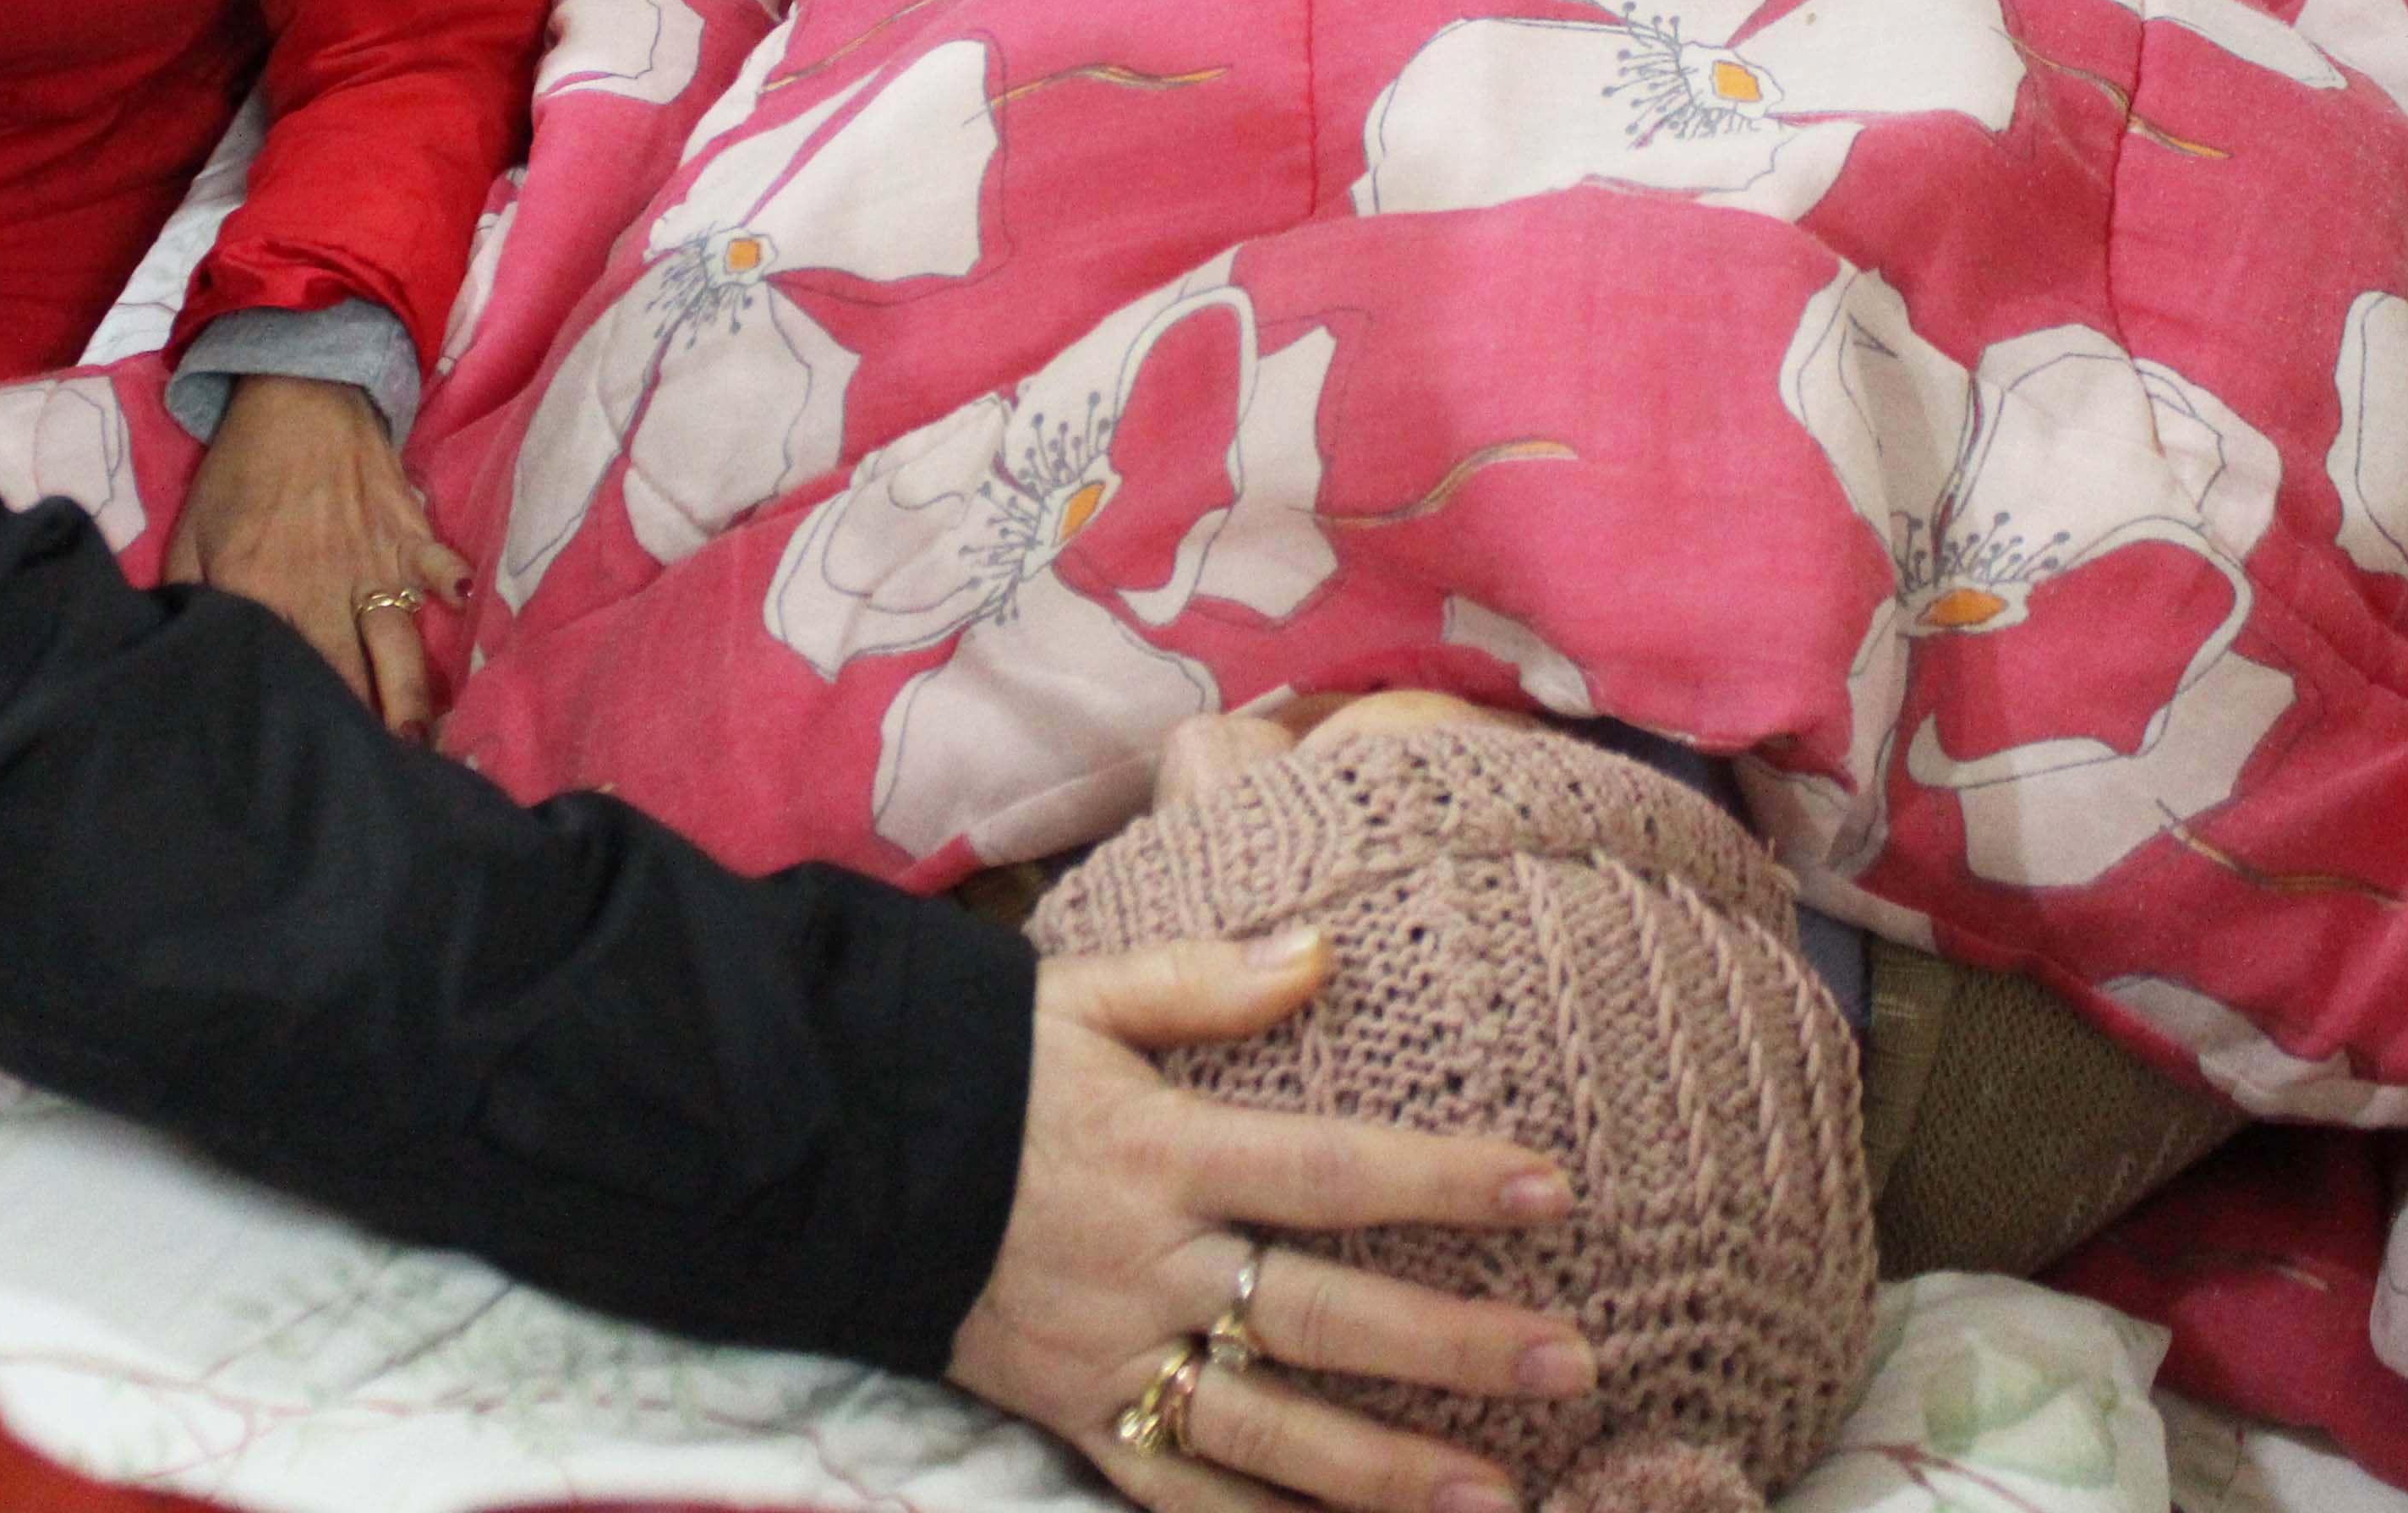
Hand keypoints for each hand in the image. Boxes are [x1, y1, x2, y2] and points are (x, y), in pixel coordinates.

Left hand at [167, 376, 472, 733]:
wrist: (295, 395)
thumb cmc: (239, 473)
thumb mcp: (190, 536)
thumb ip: (185, 598)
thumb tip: (180, 656)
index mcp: (261, 595)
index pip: (282, 676)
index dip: (296, 724)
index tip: (303, 767)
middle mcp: (321, 591)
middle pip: (348, 679)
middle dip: (366, 738)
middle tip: (380, 784)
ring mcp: (373, 564)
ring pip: (399, 648)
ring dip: (414, 699)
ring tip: (425, 749)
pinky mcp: (409, 534)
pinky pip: (441, 571)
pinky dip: (454, 591)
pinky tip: (464, 616)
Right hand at [954, 932, 1595, 1512]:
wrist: (838, 1160)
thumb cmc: (979, 1069)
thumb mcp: (1082, 996)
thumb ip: (1204, 979)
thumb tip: (1322, 949)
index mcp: (1163, 1152)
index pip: (1328, 1169)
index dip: (1442, 1179)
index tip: (1551, 1185)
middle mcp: (1149, 1263)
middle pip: (1319, 1315)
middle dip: (1449, 1347)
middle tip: (1569, 1359)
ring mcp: (1112, 1353)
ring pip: (1266, 1428)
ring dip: (1384, 1471)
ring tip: (1497, 1497)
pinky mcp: (1075, 1414)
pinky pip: (1175, 1489)